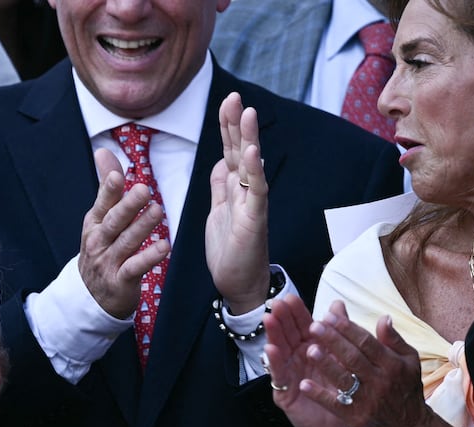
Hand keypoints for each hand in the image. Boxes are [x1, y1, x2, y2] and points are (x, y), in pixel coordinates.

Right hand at [79, 148, 167, 318]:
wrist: (91, 297)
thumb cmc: (101, 250)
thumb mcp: (99, 218)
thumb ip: (106, 187)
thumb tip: (103, 151)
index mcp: (95, 223)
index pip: (103, 203)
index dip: (109, 189)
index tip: (117, 174)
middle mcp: (99, 241)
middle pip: (114, 221)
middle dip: (127, 205)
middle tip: (143, 189)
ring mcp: (109, 262)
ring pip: (126, 242)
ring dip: (142, 227)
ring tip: (157, 211)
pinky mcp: (121, 281)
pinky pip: (136, 268)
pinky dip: (149, 258)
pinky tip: (164, 247)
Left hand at [206, 92, 271, 309]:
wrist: (239, 284)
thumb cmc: (230, 250)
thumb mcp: (218, 212)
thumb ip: (221, 186)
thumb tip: (220, 162)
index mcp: (234, 188)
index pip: (229, 151)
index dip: (227, 127)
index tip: (227, 102)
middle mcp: (245, 191)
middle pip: (239, 151)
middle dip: (236, 124)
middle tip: (234, 96)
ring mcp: (252, 204)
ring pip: (250, 165)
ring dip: (248, 138)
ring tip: (247, 112)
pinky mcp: (255, 219)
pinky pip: (255, 191)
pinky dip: (253, 171)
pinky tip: (251, 152)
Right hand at [263, 293, 349, 426]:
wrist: (336, 426)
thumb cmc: (338, 391)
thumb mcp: (340, 358)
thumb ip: (338, 331)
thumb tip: (337, 304)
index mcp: (309, 348)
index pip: (300, 326)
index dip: (295, 312)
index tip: (290, 297)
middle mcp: (295, 359)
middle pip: (287, 335)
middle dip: (281, 318)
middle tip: (276, 303)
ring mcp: (287, 375)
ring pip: (279, 351)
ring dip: (273, 335)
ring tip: (269, 319)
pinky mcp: (284, 393)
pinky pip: (278, 376)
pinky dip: (274, 362)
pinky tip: (271, 350)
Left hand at [293, 300, 435, 426]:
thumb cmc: (406, 389)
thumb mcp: (409, 361)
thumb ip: (394, 340)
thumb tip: (384, 317)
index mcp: (392, 364)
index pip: (366, 342)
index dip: (347, 328)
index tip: (329, 316)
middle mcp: (380, 381)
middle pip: (353, 357)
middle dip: (332, 340)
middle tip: (313, 326)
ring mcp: (368, 400)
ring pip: (343, 379)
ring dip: (325, 364)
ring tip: (309, 350)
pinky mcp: (356, 417)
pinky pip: (335, 404)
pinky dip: (319, 395)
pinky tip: (304, 384)